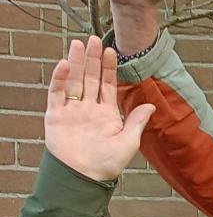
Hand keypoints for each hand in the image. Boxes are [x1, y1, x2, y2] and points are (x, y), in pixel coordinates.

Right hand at [45, 38, 153, 182]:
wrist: (83, 177)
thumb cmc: (107, 164)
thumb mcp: (128, 141)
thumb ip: (137, 121)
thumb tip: (152, 105)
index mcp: (106, 113)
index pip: (108, 85)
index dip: (109, 68)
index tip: (111, 50)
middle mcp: (88, 108)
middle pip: (90, 78)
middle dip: (92, 58)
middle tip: (93, 38)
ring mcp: (71, 110)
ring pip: (74, 80)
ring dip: (76, 62)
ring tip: (79, 44)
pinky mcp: (55, 115)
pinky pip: (57, 93)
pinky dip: (60, 78)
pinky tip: (66, 64)